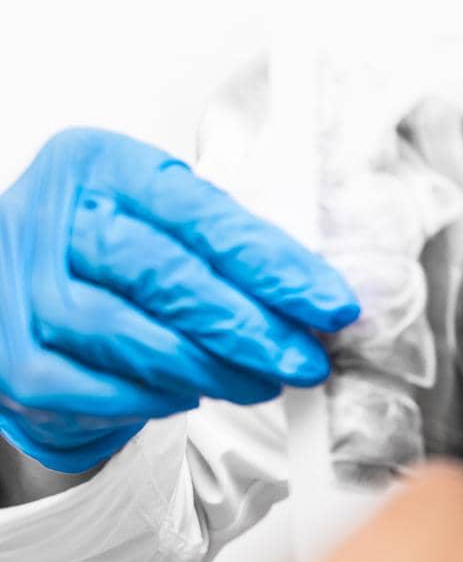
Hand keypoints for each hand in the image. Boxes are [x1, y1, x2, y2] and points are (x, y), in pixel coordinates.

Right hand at [0, 128, 359, 472]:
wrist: (22, 302)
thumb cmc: (114, 256)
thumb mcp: (164, 219)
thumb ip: (231, 240)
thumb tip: (318, 292)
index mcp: (97, 165)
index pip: (200, 214)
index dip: (272, 263)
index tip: (332, 304)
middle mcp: (44, 217)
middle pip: (164, 274)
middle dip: (250, 325)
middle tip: (307, 359)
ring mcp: (17, 289)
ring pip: (132, 336)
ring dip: (214, 369)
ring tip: (265, 381)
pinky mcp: (13, 359)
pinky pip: (102, 387)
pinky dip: (159, 396)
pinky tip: (197, 393)